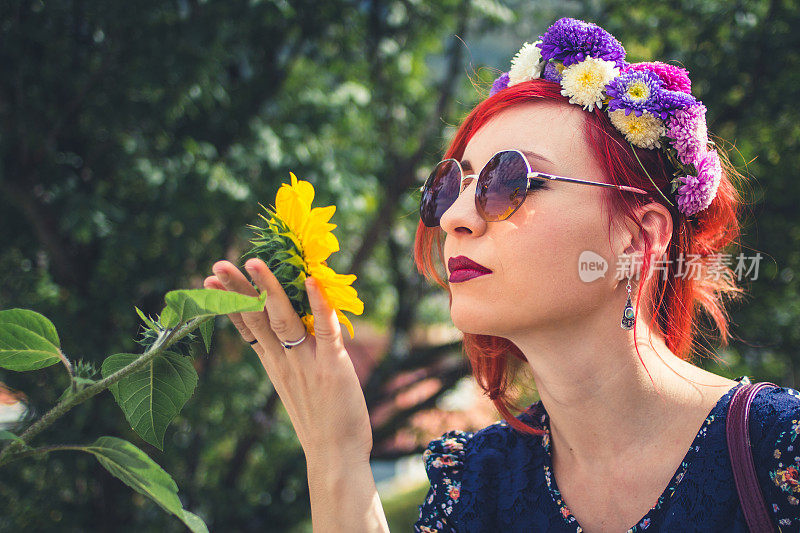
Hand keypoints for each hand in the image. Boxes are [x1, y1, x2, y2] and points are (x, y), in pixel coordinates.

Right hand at [205, 258, 372, 461]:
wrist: (335, 457)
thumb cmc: (321, 422)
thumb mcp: (295, 386)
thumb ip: (291, 358)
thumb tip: (292, 333)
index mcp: (273, 364)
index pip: (246, 326)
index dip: (229, 302)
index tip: (210, 281)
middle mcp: (284, 360)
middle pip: (256, 317)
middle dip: (237, 289)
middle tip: (218, 263)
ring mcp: (306, 362)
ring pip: (283, 317)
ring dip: (269, 288)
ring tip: (255, 262)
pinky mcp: (331, 366)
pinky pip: (324, 329)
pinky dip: (318, 304)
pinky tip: (311, 281)